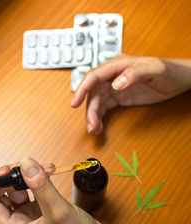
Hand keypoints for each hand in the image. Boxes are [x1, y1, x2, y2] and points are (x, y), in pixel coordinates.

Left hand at [0, 158, 147, 223]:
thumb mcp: (58, 211)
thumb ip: (41, 187)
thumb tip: (26, 164)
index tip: (6, 171)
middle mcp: (20, 223)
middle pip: (4, 194)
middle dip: (15, 177)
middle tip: (27, 165)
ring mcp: (31, 215)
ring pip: (20, 189)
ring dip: (29, 176)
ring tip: (45, 168)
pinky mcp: (42, 209)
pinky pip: (34, 190)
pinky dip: (39, 179)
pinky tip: (49, 172)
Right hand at [71, 54, 190, 133]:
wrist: (179, 80)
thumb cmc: (169, 70)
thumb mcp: (155, 69)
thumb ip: (135, 73)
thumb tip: (116, 84)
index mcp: (119, 65)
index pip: (94, 76)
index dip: (82, 89)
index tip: (75, 102)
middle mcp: (114, 76)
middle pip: (93, 93)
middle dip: (89, 110)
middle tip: (91, 125)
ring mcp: (116, 87)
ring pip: (97, 102)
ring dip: (93, 116)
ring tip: (94, 129)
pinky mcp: (121, 97)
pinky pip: (105, 107)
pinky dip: (100, 117)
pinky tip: (99, 126)